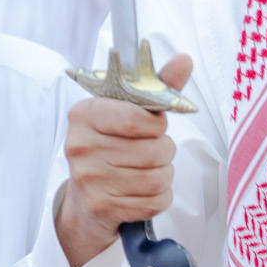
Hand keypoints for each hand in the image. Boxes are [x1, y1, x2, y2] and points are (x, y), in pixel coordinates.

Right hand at [56, 53, 192, 266]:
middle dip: (164, 152)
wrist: (85, 202)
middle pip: (156, 150)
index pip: (137, 117)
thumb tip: (185, 59)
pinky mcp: (101, 207)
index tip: (153, 126)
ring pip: (159, 177)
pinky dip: (158, 198)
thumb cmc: (113, 148)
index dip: (157, 124)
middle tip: (149, 153)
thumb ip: (158, 87)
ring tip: (146, 172)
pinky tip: (141, 193)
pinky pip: (155, 201)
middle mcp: (80, 146)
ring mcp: (89, 179)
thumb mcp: (129, 113)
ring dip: (163, 175)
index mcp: (84, 115)